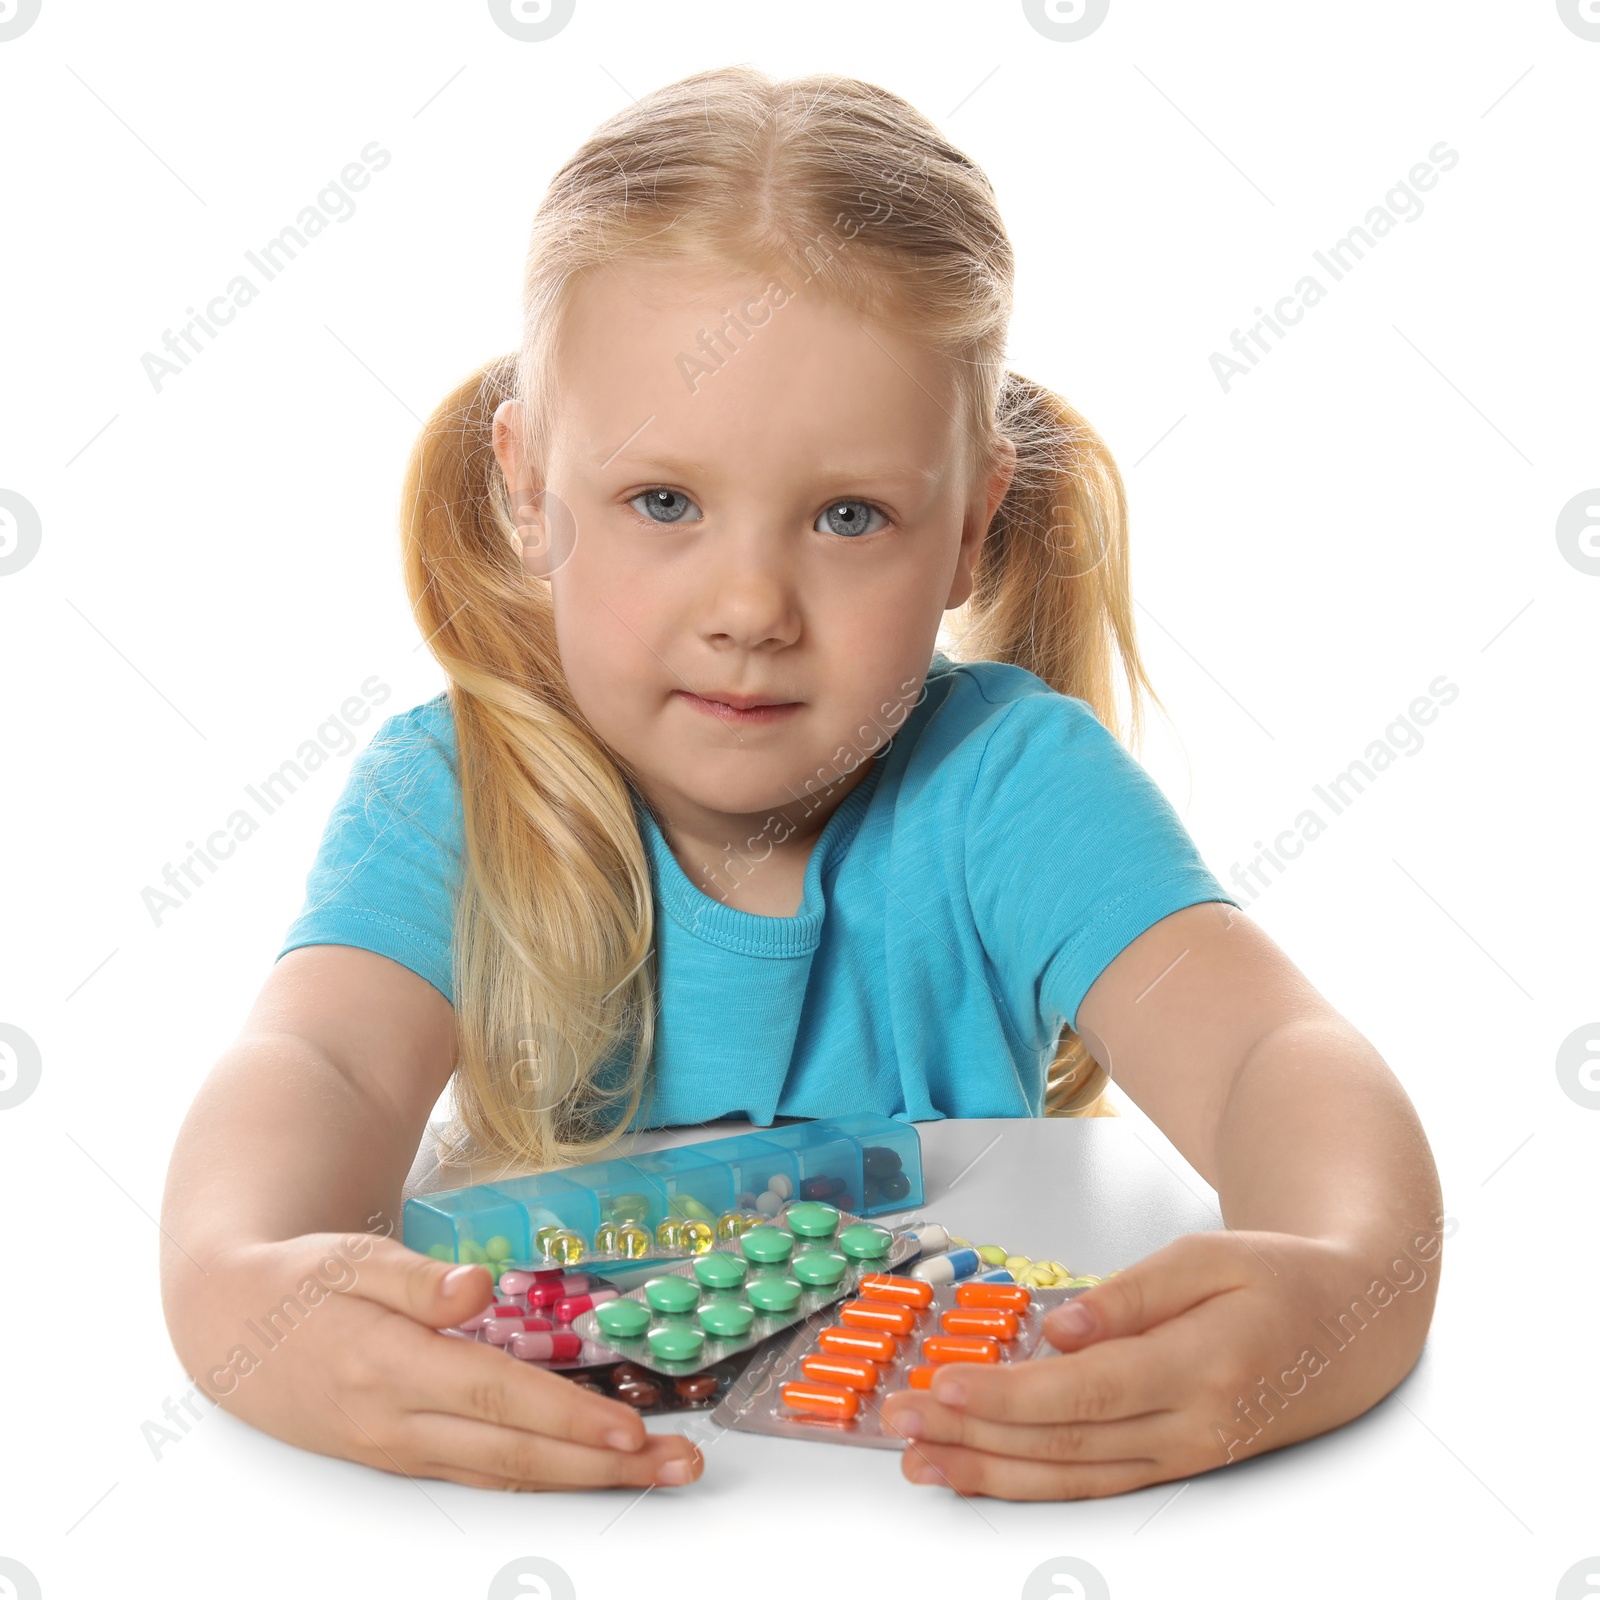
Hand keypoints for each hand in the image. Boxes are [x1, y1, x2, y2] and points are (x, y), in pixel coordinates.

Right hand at [170, 1233, 703, 1490]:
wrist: (233, 1329)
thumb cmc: (300, 1281)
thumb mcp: (349, 1258)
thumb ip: (414, 1277)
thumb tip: (475, 1286)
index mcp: (388, 1368)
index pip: (495, 1397)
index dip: (566, 1416)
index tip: (630, 1428)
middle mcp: (399, 1424)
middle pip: (516, 1453)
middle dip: (603, 1466)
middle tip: (680, 1465)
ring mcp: (402, 1448)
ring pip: (506, 1472)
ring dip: (585, 1478)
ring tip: (657, 1472)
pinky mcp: (405, 1454)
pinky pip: (484, 1470)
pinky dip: (542, 1474)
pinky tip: (588, 1468)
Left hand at [877, 1229, 1429, 1499]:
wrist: (1354, 1327)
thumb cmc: (1281, 1278)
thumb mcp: (1212, 1255)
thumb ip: (1133, 1294)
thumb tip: (1062, 1329)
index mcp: (1203, 1366)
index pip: (1088, 1392)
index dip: (1010, 1396)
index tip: (943, 1385)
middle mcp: (1193, 1426)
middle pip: (1067, 1442)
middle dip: (975, 1436)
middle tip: (902, 1421)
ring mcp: (1187, 1454)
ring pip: (1076, 1476)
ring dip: (991, 1472)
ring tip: (922, 1460)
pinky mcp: (1179, 1462)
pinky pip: (1098, 1481)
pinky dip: (1034, 1481)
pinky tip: (984, 1472)